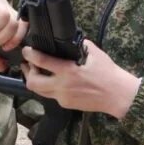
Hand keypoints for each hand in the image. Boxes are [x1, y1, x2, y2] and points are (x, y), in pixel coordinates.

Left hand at [21, 40, 140, 118]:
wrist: (117, 95)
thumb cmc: (108, 73)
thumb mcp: (95, 53)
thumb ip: (80, 45)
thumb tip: (70, 39)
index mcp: (68, 71)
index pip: (42, 62)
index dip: (30, 55)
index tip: (26, 50)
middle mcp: (62, 86)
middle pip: (33, 83)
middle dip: (27, 72)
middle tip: (28, 64)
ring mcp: (63, 98)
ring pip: (39, 92)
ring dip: (35, 81)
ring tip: (36, 72)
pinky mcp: (66, 105)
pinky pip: (51, 96)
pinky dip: (48, 87)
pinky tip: (53, 81)